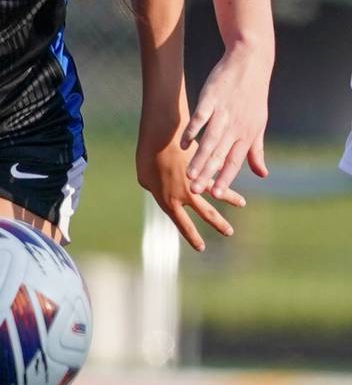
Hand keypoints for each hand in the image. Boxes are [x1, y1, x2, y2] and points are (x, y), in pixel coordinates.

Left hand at [137, 133, 245, 252]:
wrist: (159, 137)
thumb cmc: (146, 156)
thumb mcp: (145, 177)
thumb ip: (153, 188)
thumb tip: (157, 189)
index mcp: (168, 201)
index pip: (182, 225)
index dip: (192, 237)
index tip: (202, 247)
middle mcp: (184, 195)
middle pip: (205, 214)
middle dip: (218, 225)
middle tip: (229, 233)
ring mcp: (195, 181)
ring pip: (216, 197)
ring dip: (230, 202)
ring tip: (240, 209)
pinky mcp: (203, 166)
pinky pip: (218, 177)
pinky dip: (228, 184)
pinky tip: (238, 192)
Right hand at [180, 44, 271, 197]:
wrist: (251, 62)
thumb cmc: (254, 96)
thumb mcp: (259, 124)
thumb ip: (256, 151)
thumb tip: (262, 174)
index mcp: (247, 133)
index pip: (234, 160)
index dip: (226, 178)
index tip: (216, 194)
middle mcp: (236, 125)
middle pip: (220, 154)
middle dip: (208, 174)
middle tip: (196, 191)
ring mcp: (223, 112)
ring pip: (210, 140)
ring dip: (199, 158)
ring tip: (188, 174)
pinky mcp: (211, 98)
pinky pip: (200, 117)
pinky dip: (192, 131)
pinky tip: (183, 143)